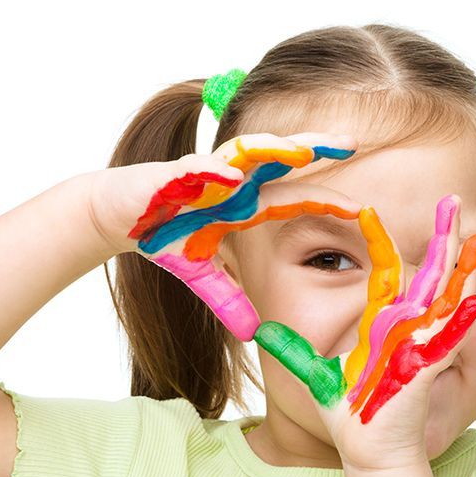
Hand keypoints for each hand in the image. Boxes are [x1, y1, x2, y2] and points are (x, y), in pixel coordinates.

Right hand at [88, 132, 364, 340]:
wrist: (115, 216)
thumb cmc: (161, 235)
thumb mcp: (200, 274)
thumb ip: (227, 298)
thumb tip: (253, 333)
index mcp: (243, 202)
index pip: (292, 198)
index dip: (323, 200)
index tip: (360, 208)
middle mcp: (231, 180)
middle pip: (279, 159)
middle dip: (313, 148)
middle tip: (350, 143)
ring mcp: (204, 172)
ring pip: (245, 154)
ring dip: (273, 150)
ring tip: (302, 150)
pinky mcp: (173, 174)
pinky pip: (198, 171)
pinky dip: (216, 174)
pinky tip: (235, 179)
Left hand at [253, 194, 475, 471]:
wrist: (368, 453)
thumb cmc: (350, 417)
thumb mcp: (314, 375)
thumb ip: (291, 350)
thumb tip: (259, 331)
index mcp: (383, 325)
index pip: (386, 273)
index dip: (378, 242)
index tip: (367, 211)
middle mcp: (406, 329)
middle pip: (429, 274)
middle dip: (442, 239)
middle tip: (451, 202)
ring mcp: (419, 348)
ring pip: (445, 299)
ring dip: (461, 269)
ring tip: (475, 239)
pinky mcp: (425, 371)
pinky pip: (446, 341)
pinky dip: (461, 320)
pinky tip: (475, 297)